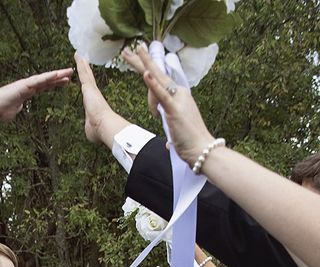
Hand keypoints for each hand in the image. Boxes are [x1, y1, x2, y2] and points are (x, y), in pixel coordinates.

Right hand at [0, 68, 73, 137]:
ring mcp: (25, 85)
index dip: (55, 83)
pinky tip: (56, 74)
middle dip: (59, 77)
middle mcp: (27, 86)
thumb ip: (18, 107)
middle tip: (71, 72)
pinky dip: (47, 77)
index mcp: (27, 92)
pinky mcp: (23, 86)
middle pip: (47, 80)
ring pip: (44, 78)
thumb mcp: (14, 110)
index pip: (44, 87)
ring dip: (57, 75)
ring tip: (69, 71)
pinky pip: (37, 81)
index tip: (66, 81)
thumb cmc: (0, 111)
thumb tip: (20, 108)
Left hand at [75, 53, 114, 144]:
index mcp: (93, 103)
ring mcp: (92, 89)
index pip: (89, 90)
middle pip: (88, 78)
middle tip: (83, 59)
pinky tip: (77, 54)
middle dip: (85, 69)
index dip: (87, 82)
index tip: (86, 76)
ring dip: (82, 63)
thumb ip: (91, 127)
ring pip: (85, 73)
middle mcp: (93, 94)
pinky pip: (83, 72)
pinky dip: (80, 63)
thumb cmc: (99, 131)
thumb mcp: (92, 129)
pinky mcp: (89, 87)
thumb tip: (93, 133)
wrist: (105, 127)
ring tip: (79, 54)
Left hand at [122, 46, 215, 164]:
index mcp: (178, 97)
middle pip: (157, 73)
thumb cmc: (191, 142)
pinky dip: (153, 84)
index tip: (138, 57)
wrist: (203, 150)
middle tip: (132, 47)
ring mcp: (177, 100)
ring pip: (159, 77)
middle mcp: (179, 93)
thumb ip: (171, 133)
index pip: (159, 79)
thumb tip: (168, 143)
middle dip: (143, 60)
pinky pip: (162, 94)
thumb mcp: (176, 131)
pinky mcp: (174, 109)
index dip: (148, 67)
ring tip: (137, 50)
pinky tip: (146, 74)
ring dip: (147, 63)